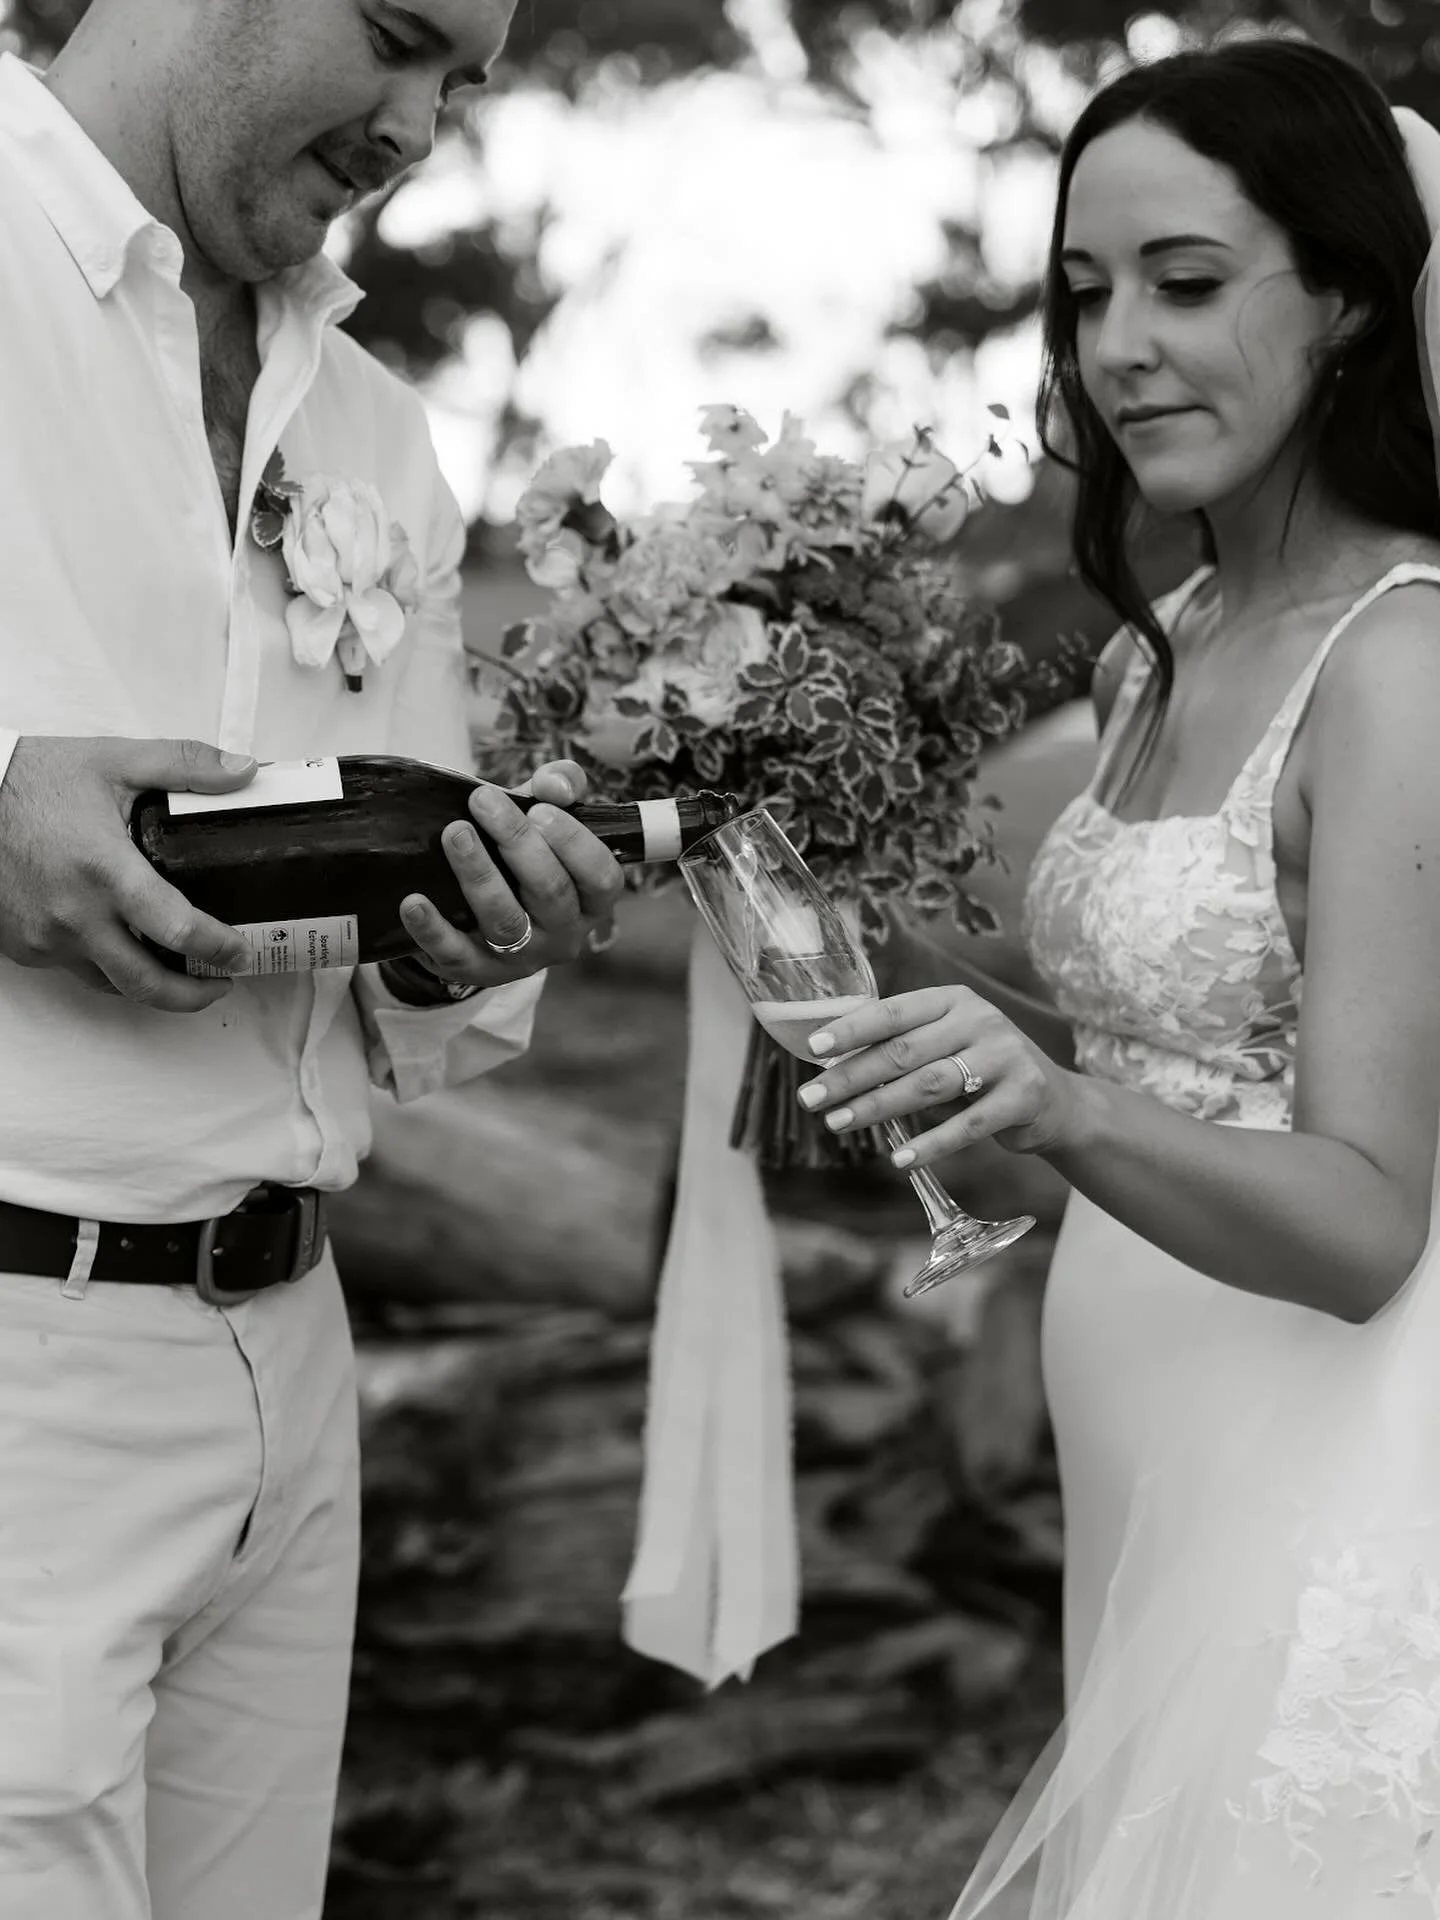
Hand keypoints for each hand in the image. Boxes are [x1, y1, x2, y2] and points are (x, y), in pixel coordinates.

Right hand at [0, 735, 256, 1011]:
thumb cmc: (31, 779)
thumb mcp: (115, 760)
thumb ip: (186, 766)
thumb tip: (245, 770)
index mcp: (105, 870)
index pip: (176, 929)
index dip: (218, 949)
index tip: (240, 952)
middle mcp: (74, 915)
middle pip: (146, 983)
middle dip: (194, 994)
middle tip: (223, 980)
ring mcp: (46, 938)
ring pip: (111, 983)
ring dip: (152, 984)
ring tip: (183, 968)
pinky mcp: (24, 947)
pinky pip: (77, 968)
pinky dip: (108, 964)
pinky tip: (126, 944)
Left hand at [396, 760, 625, 989]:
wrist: (482, 915)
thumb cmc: (522, 857)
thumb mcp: (545, 818)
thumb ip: (558, 788)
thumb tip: (557, 784)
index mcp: (591, 900)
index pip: (601, 877)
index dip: (573, 843)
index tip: (539, 809)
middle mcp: (565, 935)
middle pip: (550, 892)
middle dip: (517, 843)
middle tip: (483, 802)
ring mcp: (523, 957)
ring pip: (505, 920)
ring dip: (479, 875)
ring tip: (454, 834)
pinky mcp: (478, 971)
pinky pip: (456, 956)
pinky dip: (433, 930)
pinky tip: (414, 901)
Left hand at [797, 984, 1085, 1166]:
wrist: (1054, 1100)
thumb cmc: (982, 1070)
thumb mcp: (946, 1045)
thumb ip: (903, 1049)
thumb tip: (833, 1067)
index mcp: (952, 1000)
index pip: (893, 1011)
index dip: (851, 1030)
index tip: (813, 1049)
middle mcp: (980, 1020)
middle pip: (903, 1051)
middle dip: (851, 1077)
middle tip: (810, 1098)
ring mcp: (1005, 1056)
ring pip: (929, 1085)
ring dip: (878, 1107)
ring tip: (839, 1124)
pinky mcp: (1023, 1096)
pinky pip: (968, 1124)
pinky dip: (931, 1144)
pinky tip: (900, 1157)